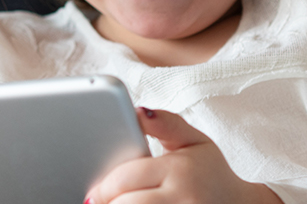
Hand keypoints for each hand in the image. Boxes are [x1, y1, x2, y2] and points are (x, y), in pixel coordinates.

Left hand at [86, 107, 282, 203]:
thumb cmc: (211, 171)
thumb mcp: (195, 140)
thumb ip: (166, 123)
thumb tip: (136, 111)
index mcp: (180, 169)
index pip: (126, 177)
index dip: (103, 185)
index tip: (95, 189)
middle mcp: (182, 197)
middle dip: (106, 202)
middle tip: (98, 201)